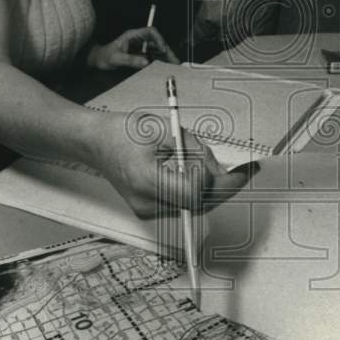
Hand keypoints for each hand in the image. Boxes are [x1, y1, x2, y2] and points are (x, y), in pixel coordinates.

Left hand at [87, 27, 178, 70]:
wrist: (98, 60)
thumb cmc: (104, 56)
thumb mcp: (116, 58)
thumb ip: (130, 60)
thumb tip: (146, 62)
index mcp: (133, 35)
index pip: (150, 32)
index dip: (159, 39)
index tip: (163, 49)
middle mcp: (139, 40)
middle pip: (157, 42)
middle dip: (166, 50)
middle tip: (174, 60)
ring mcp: (140, 47)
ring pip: (157, 50)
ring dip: (165, 56)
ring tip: (173, 65)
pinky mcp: (140, 55)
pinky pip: (152, 57)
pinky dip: (160, 61)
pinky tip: (165, 67)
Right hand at [93, 112, 256, 218]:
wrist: (95, 142)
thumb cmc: (123, 131)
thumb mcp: (165, 129)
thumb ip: (195, 149)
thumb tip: (220, 170)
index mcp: (146, 179)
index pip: (193, 192)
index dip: (217, 181)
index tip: (239, 170)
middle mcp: (145, 202)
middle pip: (198, 205)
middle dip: (223, 188)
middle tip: (244, 172)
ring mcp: (146, 210)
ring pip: (194, 207)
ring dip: (211, 189)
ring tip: (216, 167)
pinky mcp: (149, 210)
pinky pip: (183, 205)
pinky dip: (197, 190)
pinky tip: (199, 174)